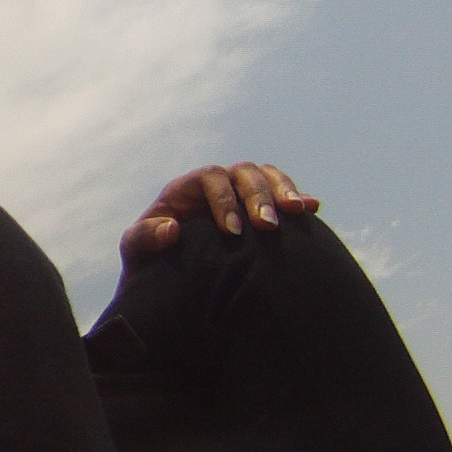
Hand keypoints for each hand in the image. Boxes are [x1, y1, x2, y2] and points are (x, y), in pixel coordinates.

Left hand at [120, 163, 319, 267]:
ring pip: (266, 176)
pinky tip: (313, 208)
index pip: (209, 178)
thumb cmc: (150, 261)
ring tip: (297, 212)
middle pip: (243, 173)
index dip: (223, 199)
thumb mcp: (137, 250)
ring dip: (283, 190)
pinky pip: (282, 194)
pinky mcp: (259, 209)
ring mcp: (240, 194)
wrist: (172, 278)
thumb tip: (171, 229)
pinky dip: (298, 197)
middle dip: (257, 196)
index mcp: (185, 190)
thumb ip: (144, 238)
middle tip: (267, 226)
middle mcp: (215, 185)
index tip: (231, 231)